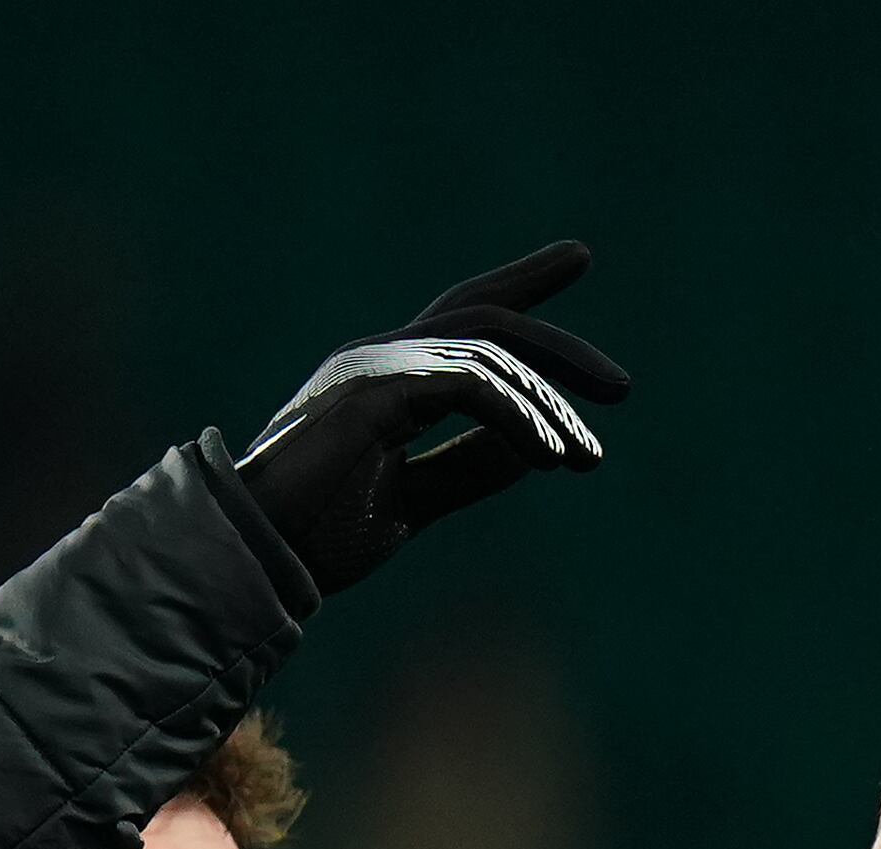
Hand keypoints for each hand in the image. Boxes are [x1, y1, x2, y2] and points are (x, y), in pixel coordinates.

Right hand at [236, 244, 629, 595]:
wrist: (258, 558)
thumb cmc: (319, 536)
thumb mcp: (413, 501)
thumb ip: (468, 469)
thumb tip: (533, 450)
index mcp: (389, 377)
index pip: (465, 314)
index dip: (523, 283)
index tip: (578, 257)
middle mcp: (381, 356)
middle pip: (486, 319)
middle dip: (559, 347)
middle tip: (621, 388)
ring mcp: (374, 367)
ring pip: (486, 354)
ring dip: (546, 406)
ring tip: (584, 458)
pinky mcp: (373, 394)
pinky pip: (466, 387)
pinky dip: (514, 417)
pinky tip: (547, 457)